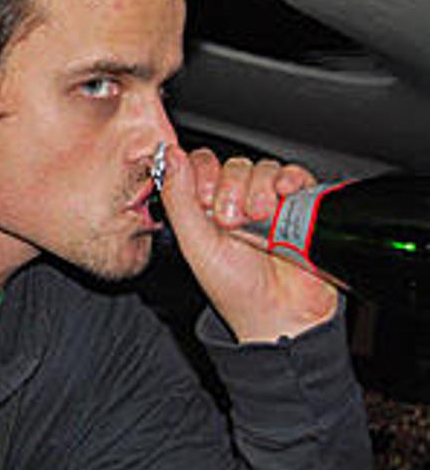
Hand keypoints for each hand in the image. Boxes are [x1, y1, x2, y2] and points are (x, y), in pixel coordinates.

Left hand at [159, 145, 338, 342]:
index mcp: (204, 208)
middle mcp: (235, 202)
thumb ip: (178, 199)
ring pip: (263, 168)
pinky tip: (285, 194)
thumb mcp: (195, 243)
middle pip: (233, 164)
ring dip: (260, 188)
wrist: (280, 314)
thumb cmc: (235, 288)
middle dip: (232, 188)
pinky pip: (295, 175)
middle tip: (233, 220)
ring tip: (260, 219)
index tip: (206, 199)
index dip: (203, 174)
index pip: (200, 165)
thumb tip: (170, 156)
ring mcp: (268, 202)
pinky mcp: (299, 205)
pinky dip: (291, 178)